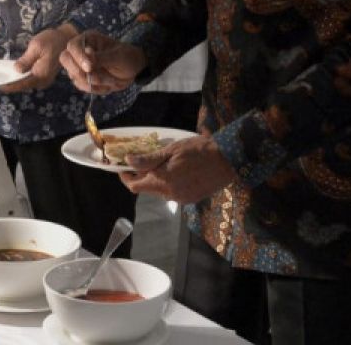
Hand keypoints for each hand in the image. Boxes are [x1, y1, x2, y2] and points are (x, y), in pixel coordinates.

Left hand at [4, 23, 77, 92]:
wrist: (67, 38)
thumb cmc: (52, 40)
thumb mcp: (36, 46)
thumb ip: (26, 60)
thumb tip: (17, 70)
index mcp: (41, 75)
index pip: (22, 84)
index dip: (10, 86)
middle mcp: (43, 80)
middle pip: (24, 85)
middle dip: (12, 83)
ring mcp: (45, 79)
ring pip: (28, 82)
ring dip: (17, 80)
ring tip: (4, 76)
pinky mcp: (45, 75)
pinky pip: (32, 79)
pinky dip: (23, 77)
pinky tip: (16, 72)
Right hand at [60, 31, 145, 94]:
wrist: (135, 70)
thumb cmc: (128, 57)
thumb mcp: (118, 57)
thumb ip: (101, 57)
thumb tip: (86, 55)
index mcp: (88, 40)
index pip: (72, 46)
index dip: (78, 57)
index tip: (89, 68)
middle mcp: (81, 51)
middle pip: (65, 59)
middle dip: (78, 71)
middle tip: (93, 77)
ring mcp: (80, 65)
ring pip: (74, 75)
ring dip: (92, 82)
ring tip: (110, 80)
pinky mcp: (83, 78)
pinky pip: (81, 86)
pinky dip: (94, 89)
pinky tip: (107, 85)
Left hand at [119, 134, 236, 204]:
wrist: (228, 160)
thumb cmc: (198, 150)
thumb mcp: (171, 150)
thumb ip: (149, 159)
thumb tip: (128, 161)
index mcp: (162, 181)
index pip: (135, 186)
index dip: (125, 177)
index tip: (122, 167)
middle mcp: (169, 194)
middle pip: (147, 188)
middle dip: (142, 176)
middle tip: (143, 159)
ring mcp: (181, 198)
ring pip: (160, 190)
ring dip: (156, 179)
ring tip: (162, 162)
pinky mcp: (191, 199)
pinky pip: (173, 192)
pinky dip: (169, 183)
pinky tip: (176, 170)